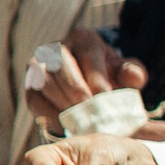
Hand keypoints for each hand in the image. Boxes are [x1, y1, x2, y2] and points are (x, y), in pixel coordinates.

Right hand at [24, 29, 143, 120]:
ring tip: (78, 120)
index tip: (104, 96)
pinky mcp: (30, 87)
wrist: (88, 86)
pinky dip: (49, 114)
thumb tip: (133, 77)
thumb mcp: (124, 72)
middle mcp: (56, 48)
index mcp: (83, 38)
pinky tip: (64, 126)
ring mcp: (38, 67)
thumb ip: (132, 73)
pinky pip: (34, 100)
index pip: (89, 53)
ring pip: (45, 83)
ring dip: (61, 102)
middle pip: (61, 66)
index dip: (96, 76)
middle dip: (76, 90)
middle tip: (89, 111)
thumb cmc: (108, 77)